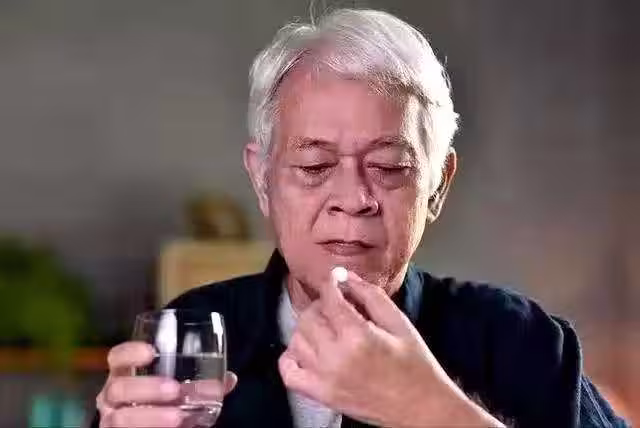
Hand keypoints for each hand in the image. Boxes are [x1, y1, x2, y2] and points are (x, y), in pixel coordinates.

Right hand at [96, 341, 236, 427]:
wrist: (155, 426)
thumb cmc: (162, 403)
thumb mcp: (179, 391)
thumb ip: (200, 384)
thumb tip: (229, 379)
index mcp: (125, 374)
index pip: (117, 357)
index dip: (130, 352)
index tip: (151, 351)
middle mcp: (112, 396)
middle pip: (119, 388)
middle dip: (147, 388)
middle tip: (175, 390)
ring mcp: (112, 419)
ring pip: (120, 418)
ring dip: (151, 416)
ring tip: (178, 416)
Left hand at [279, 271, 502, 426]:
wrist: (421, 408)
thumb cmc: (414, 363)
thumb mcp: (399, 322)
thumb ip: (370, 295)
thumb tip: (344, 276)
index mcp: (358, 336)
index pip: (329, 299)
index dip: (331, 284)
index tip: (336, 279)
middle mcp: (335, 357)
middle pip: (308, 317)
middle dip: (321, 306)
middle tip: (336, 306)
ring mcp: (324, 379)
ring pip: (296, 340)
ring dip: (308, 329)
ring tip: (327, 328)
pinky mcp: (321, 395)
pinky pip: (289, 373)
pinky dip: (292, 358)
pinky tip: (308, 351)